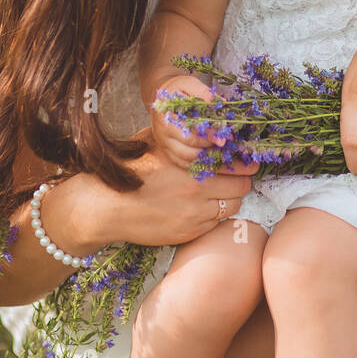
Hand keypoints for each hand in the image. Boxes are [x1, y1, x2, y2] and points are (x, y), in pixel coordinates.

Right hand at [92, 131, 255, 247]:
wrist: (107, 206)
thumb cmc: (131, 169)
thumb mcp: (155, 143)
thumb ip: (182, 138)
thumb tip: (204, 124)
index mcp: (191, 165)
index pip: (235, 164)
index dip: (245, 162)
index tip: (249, 159)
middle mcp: (197, 190)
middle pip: (241, 187)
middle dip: (242, 180)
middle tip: (238, 175)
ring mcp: (194, 215)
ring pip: (232, 207)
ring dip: (230, 198)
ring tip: (221, 190)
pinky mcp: (189, 233)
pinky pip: (215, 223)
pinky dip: (214, 214)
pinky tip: (203, 205)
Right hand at [150, 74, 225, 169]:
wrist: (160, 96)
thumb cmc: (177, 89)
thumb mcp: (189, 84)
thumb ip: (204, 93)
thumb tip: (221, 104)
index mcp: (166, 116)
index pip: (191, 131)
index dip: (209, 135)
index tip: (225, 137)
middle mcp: (162, 133)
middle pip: (189, 148)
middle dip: (211, 148)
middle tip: (227, 145)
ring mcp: (164, 144)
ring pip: (186, 158)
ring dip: (206, 158)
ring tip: (222, 153)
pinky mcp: (167, 150)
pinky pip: (182, 163)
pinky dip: (197, 164)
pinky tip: (211, 160)